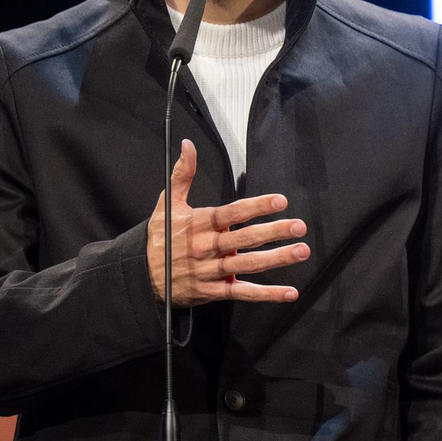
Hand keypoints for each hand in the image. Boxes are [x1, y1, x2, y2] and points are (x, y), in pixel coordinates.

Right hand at [147, 139, 309, 305]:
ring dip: (277, 259)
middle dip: (274, 232)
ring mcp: (212, 270)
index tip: (280, 201)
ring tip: (300, 251)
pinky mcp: (214, 290)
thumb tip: (187, 146)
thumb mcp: (167, 204)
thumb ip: (182, 174)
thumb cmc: (160, 238)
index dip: (257, 206)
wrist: (140, 275)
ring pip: (248, 265)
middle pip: (245, 239)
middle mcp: (209, 247)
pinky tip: (289, 292)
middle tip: (298, 226)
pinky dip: (267, 294)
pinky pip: (243, 293)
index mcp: (201, 224)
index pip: (233, 213)